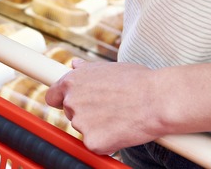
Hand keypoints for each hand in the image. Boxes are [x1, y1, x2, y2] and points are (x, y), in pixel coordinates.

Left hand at [46, 60, 166, 154]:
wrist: (158, 99)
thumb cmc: (138, 81)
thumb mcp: (107, 68)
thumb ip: (86, 71)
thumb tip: (74, 65)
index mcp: (71, 82)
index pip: (52, 97)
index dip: (62, 101)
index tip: (72, 104)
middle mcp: (71, 102)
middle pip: (71, 114)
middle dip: (87, 114)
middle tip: (111, 110)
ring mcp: (80, 123)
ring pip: (85, 130)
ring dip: (98, 128)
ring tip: (121, 117)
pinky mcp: (92, 142)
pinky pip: (96, 146)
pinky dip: (108, 143)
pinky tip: (123, 131)